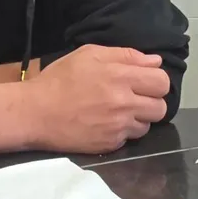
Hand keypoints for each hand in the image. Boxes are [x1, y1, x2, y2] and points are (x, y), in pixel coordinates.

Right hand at [29, 44, 170, 153]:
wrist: (35, 112)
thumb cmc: (60, 79)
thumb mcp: (89, 54)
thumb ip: (126, 55)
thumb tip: (155, 61)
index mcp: (121, 76)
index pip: (162, 82)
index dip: (155, 81)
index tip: (143, 82)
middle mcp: (124, 103)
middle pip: (161, 107)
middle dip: (151, 102)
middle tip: (134, 98)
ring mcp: (118, 126)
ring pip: (147, 125)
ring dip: (137, 118)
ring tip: (118, 112)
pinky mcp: (110, 144)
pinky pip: (128, 138)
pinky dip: (121, 132)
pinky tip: (105, 123)